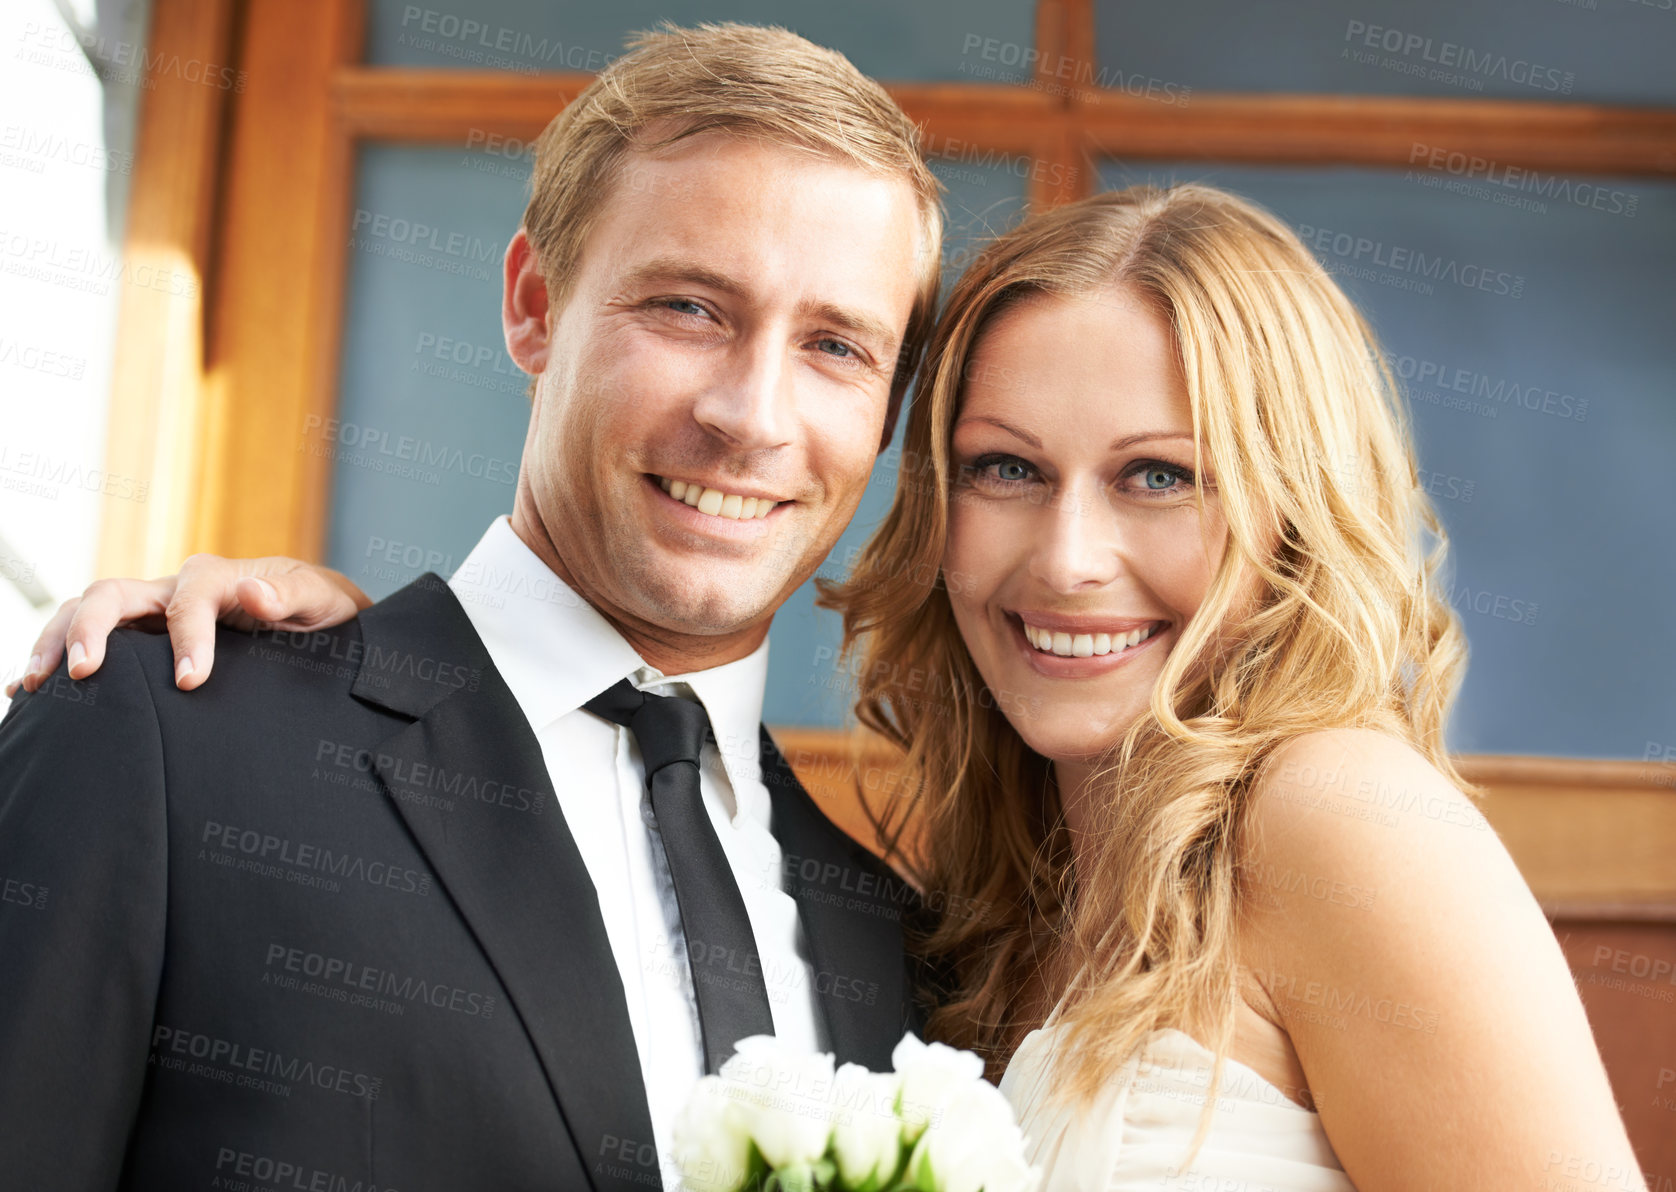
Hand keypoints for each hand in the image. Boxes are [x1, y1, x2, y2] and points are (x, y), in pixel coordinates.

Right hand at [8, 554, 371, 694]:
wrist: (317, 616)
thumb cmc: (320, 609)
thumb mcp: (320, 600)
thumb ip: (291, 596)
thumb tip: (253, 591)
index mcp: (219, 578)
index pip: (190, 599)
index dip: (188, 639)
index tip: (190, 682)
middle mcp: (176, 588)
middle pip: (114, 593)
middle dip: (90, 629)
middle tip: (82, 675)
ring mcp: (153, 610)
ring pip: (88, 612)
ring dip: (59, 642)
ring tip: (37, 685)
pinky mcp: (143, 634)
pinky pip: (92, 639)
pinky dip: (58, 657)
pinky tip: (28, 691)